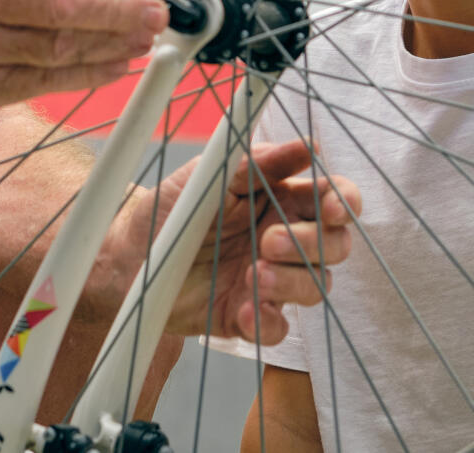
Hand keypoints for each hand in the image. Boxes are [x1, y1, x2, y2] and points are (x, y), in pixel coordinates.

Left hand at [117, 140, 357, 344]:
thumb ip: (258, 162)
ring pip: (316, 286)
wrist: (129, 254)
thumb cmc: (172, 207)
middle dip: (313, 244)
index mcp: (281, 199)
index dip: (344, 203)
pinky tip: (245, 310)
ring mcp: (270, 279)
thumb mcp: (211, 174)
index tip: (331, 207)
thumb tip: (309, 146)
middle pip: (335, 246)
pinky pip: (279, 328)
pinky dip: (268, 320)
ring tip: (253, 275)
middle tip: (268, 242)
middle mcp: (284, 239)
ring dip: (292, 282)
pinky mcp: (250, 315)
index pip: (333, 200)